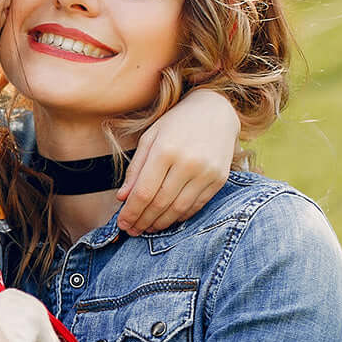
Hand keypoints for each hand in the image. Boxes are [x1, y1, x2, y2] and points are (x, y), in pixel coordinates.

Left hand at [118, 88, 238, 233]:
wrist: (216, 110)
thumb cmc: (176, 124)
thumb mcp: (149, 138)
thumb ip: (135, 169)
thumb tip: (122, 198)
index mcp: (165, 150)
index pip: (144, 192)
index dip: (131, 212)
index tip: (121, 223)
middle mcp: (188, 163)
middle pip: (160, 203)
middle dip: (143, 221)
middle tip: (132, 231)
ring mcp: (207, 172)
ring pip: (179, 208)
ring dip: (161, 223)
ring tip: (147, 229)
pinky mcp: (220, 179)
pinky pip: (197, 205)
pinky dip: (181, 216)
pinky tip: (168, 220)